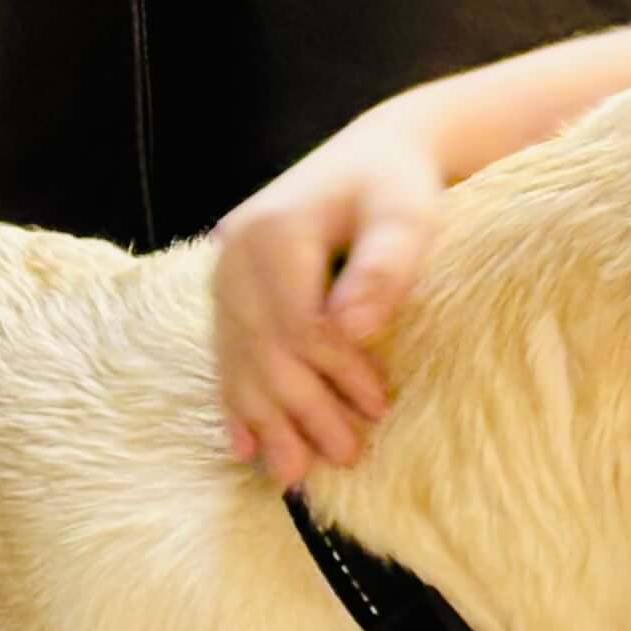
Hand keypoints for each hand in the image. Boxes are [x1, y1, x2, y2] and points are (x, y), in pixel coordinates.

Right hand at [210, 117, 445, 485]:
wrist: (373, 156)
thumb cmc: (397, 187)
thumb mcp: (405, 216)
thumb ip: (382, 267)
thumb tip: (352, 330)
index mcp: (273, 232)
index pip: (298, 322)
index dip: (336, 370)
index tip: (379, 406)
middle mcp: (235, 253)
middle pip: (264, 348)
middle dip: (302, 409)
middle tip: (346, 459)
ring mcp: (224, 273)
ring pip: (240, 359)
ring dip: (267, 420)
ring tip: (292, 474)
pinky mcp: (229, 289)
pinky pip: (227, 353)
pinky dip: (237, 401)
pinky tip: (243, 445)